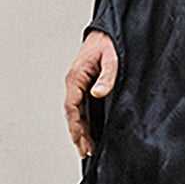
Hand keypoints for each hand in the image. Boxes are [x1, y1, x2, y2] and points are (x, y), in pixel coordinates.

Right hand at [65, 31, 117, 159]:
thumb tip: (97, 94)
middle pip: (73, 114)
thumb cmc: (109, 43)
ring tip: (86, 150)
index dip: (77, 125)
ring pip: (77, 113)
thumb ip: (107, 76)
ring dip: (80, 131)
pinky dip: (84, 122)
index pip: (72, 106)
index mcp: (76, 77)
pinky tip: (89, 133)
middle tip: (86, 152)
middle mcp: (75, 83)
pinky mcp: (86, 86)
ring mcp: (79, 85)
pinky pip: (82, 108)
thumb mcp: (112, 58)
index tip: (82, 140)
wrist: (108, 31)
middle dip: (78, 134)